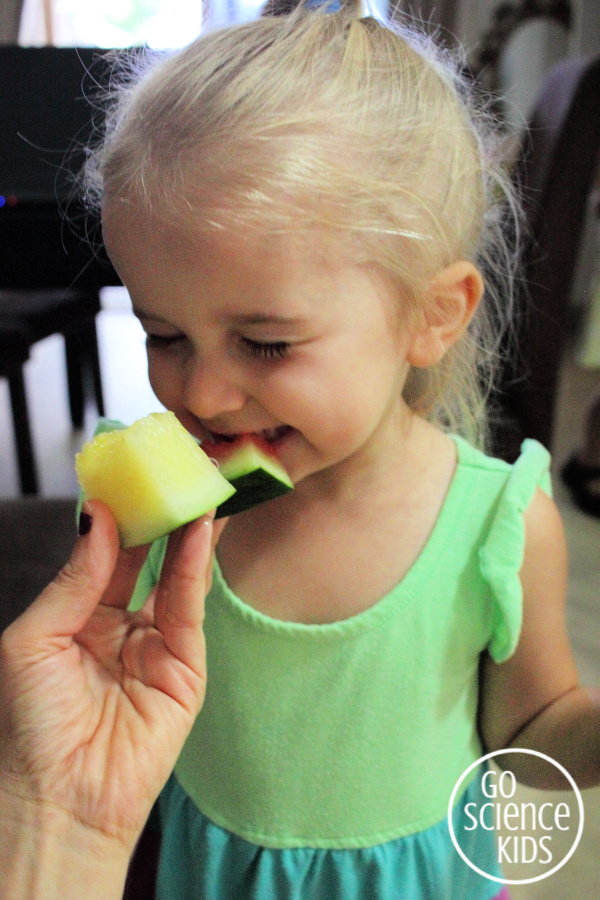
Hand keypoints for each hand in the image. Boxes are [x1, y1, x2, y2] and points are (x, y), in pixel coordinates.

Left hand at [0, 500, 223, 856]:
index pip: (104, 556)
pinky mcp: (185, 666)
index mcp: (77, 619)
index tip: (127, 476)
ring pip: (174, 577)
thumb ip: (75, 578)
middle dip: (157, 516)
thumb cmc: (30, 725)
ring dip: (184, 532)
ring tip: (192, 488)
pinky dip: (194, 567)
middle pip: (145, 559)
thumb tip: (98, 519)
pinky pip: (189, 607)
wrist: (58, 798)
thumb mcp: (35, 637)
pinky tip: (196, 531)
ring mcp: (155, 645)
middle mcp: (119, 626)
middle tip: (171, 472)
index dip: (116, 517)